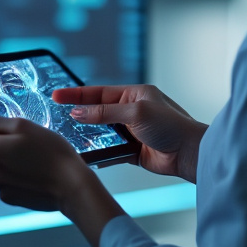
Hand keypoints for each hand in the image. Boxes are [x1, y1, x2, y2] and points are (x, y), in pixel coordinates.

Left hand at [0, 110, 87, 211]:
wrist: (71, 186)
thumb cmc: (51, 152)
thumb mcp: (23, 126)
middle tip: (24, 140)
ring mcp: (0, 188)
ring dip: (8, 159)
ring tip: (33, 158)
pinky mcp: (10, 199)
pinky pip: (6, 181)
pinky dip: (15, 175)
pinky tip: (33, 172)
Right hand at [53, 85, 207, 182]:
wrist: (190, 154)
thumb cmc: (171, 126)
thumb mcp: (135, 113)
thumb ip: (105, 112)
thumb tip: (79, 113)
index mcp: (134, 94)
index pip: (99, 92)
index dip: (77, 94)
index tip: (56, 95)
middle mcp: (132, 111)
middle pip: (99, 112)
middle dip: (80, 115)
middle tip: (57, 117)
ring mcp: (132, 131)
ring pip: (103, 132)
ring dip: (89, 135)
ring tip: (69, 137)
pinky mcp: (133, 151)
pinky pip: (110, 150)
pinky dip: (100, 153)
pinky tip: (87, 154)